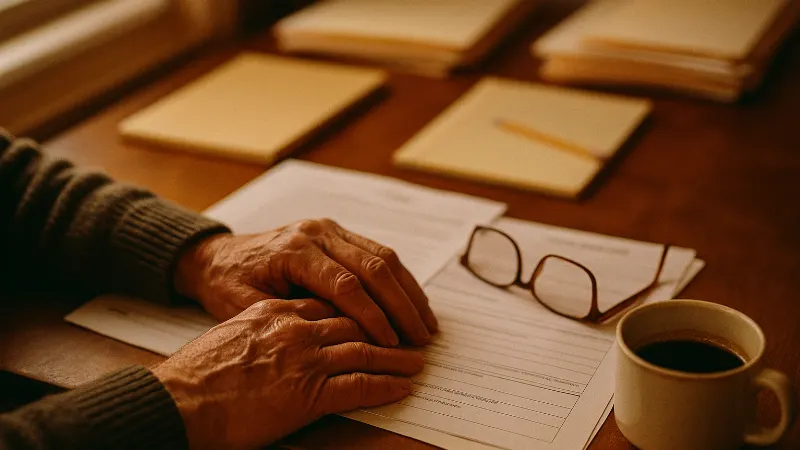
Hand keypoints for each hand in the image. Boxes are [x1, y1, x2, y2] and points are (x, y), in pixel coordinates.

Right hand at [153, 298, 422, 449]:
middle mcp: (297, 326)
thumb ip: (268, 320)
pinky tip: (403, 386)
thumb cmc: (198, 369)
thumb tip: (289, 324)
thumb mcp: (234, 327)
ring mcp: (304, 357)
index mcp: (280, 309)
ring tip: (417, 358)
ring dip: (397, 354)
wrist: (177, 398)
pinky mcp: (307, 392)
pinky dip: (386, 385)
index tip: (384, 309)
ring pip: (366, 348)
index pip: (336, 296)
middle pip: (358, 315)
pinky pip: (359, 385)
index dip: (366, 303)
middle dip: (392, 320)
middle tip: (414, 329)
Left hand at [174, 218, 437, 346]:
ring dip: (409, 292)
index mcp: (294, 249)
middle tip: (421, 338)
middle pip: (374, 266)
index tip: (391, 344)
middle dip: (401, 306)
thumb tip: (335, 337)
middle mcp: (317, 233)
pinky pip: (378, 253)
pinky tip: (414, 303)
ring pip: (383, 257)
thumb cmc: (227, 284)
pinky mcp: (338, 234)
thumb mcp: (244, 305)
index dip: (372, 316)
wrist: (216, 256)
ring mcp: (330, 230)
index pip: (345, 284)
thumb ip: (289, 315)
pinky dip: (400, 280)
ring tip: (427, 324)